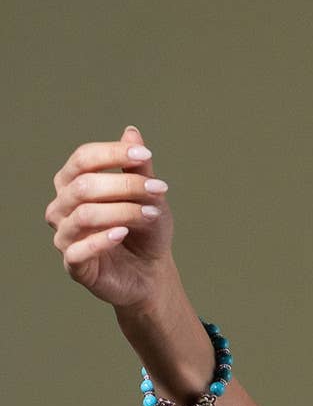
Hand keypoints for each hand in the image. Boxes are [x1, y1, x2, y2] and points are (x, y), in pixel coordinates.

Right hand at [47, 123, 175, 312]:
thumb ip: (138, 169)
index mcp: (73, 183)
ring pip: (84, 215)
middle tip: (158, 190)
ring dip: (122, 211)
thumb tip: (131, 132)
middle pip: (84, 185)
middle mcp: (62, 206)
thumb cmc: (144, 231)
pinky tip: (123, 233)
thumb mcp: (147, 197)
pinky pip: (78, 250)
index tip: (145, 155)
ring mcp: (65, 236)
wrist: (150, 273)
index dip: (112, 153)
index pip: (83, 158)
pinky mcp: (74, 265)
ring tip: (151, 214)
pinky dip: (101, 240)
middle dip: (124, 185)